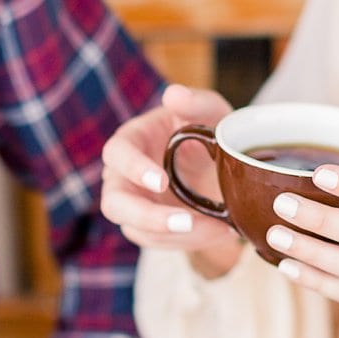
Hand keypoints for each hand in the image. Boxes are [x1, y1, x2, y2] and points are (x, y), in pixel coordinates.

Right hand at [101, 84, 242, 275]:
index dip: (134, 169)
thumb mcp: (211, 111)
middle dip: (148, 216)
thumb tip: (173, 94)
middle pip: (115, 203)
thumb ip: (195, 101)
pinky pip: (161, 243)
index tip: (162, 181)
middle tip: (186, 221)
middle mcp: (125, 176)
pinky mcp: (152, 228)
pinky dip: (190, 242)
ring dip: (176, 236)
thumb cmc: (208, 131)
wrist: (224, 165)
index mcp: (132, 141)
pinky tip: (221, 232)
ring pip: (137, 230)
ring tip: (220, 229)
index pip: (117, 154)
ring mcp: (136, 205)